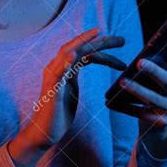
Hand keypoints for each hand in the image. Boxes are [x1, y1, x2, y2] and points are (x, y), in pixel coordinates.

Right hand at [21, 26, 126, 149]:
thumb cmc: (59, 113)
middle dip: (99, 41)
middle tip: (121, 39)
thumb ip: (76, 77)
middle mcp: (57, 69)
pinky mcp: (51, 92)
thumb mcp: (72, 90)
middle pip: (78, 47)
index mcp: (64, 69)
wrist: (44, 132)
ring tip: (97, 34)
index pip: (85, 51)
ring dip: (81, 43)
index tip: (121, 44)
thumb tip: (88, 69)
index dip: (102, 47)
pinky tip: (72, 58)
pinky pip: (56, 75)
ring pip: (66, 54)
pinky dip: (63, 65)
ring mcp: (53, 79)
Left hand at [116, 41, 166, 141]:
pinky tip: (122, 104)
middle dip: (154, 71)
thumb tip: (141, 56)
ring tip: (123, 82)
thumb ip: (156, 65)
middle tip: (139, 62)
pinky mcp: (163, 121)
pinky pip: (147, 115)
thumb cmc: (154, 88)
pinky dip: (134, 109)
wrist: (155, 119)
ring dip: (138, 90)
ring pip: (155, 99)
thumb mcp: (157, 76)